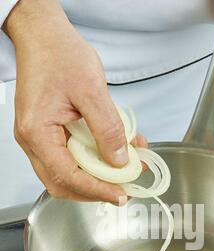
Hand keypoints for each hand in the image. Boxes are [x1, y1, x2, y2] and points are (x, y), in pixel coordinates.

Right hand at [6, 0, 146, 203]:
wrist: (44, 36)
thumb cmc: (59, 54)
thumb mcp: (92, 90)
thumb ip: (108, 129)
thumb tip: (119, 161)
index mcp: (38, 132)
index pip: (67, 176)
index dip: (96, 190)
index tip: (119, 195)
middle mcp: (33, 141)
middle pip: (63, 184)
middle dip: (95, 190)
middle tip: (123, 189)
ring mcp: (39, 139)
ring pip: (66, 175)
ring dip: (95, 178)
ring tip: (122, 172)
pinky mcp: (48, 134)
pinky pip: (70, 158)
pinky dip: (92, 162)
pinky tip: (112, 155)